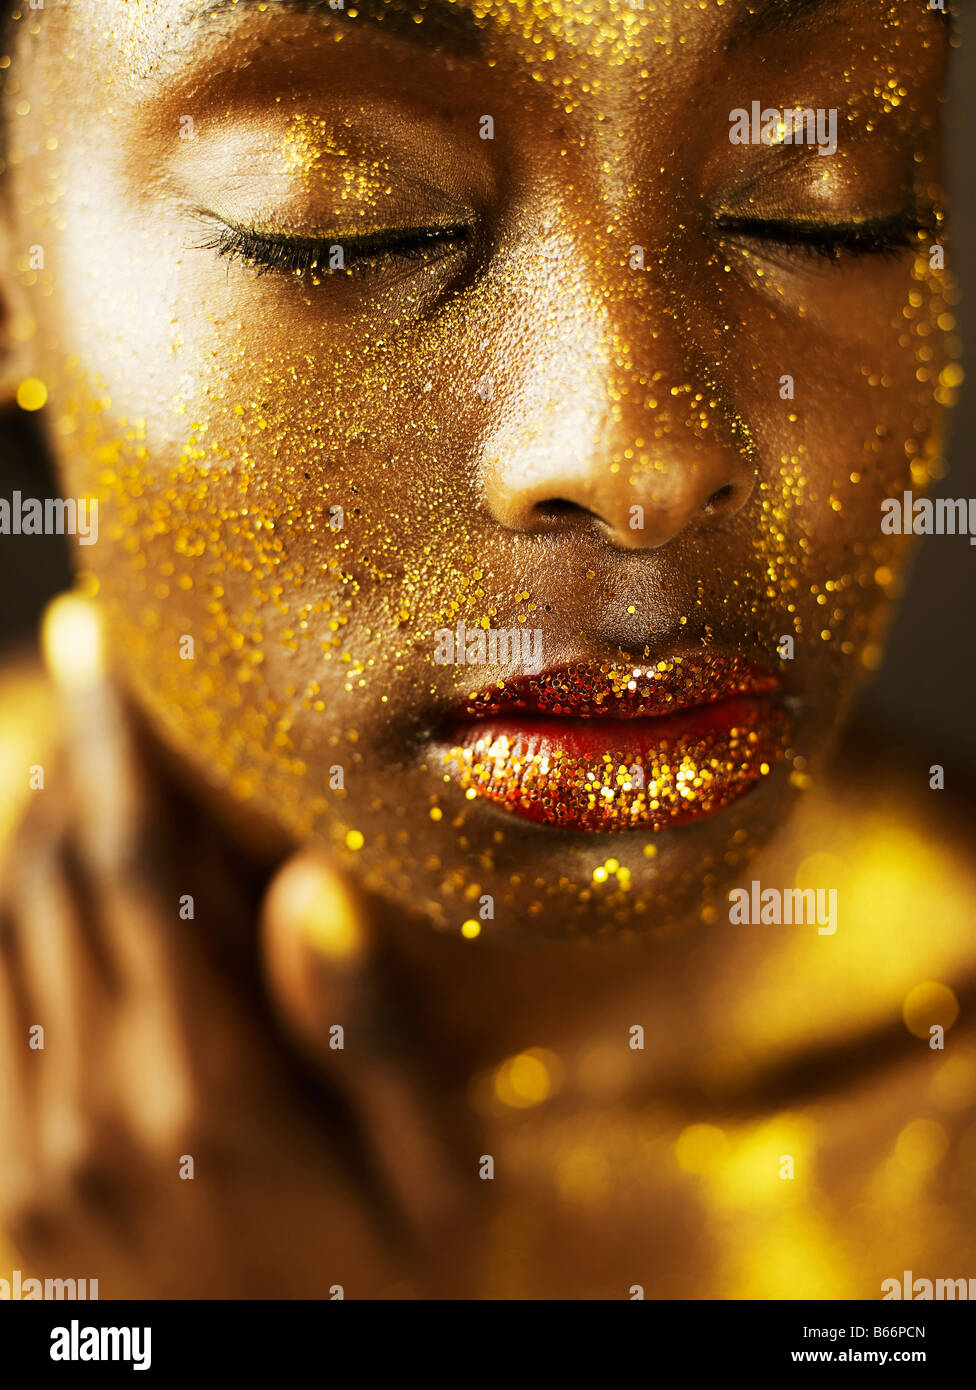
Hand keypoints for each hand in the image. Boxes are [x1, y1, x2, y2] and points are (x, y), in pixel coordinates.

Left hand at [0, 595, 473, 1297]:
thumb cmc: (390, 1299)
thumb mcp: (430, 1182)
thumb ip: (366, 1038)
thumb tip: (310, 886)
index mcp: (205, 1092)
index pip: (132, 872)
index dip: (109, 749)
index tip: (97, 647)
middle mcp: (96, 1113)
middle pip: (51, 886)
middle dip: (64, 760)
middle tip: (84, 662)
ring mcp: (39, 1159)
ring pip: (4, 941)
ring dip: (27, 830)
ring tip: (69, 746)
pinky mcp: (17, 1191)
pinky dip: (4, 921)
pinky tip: (39, 876)